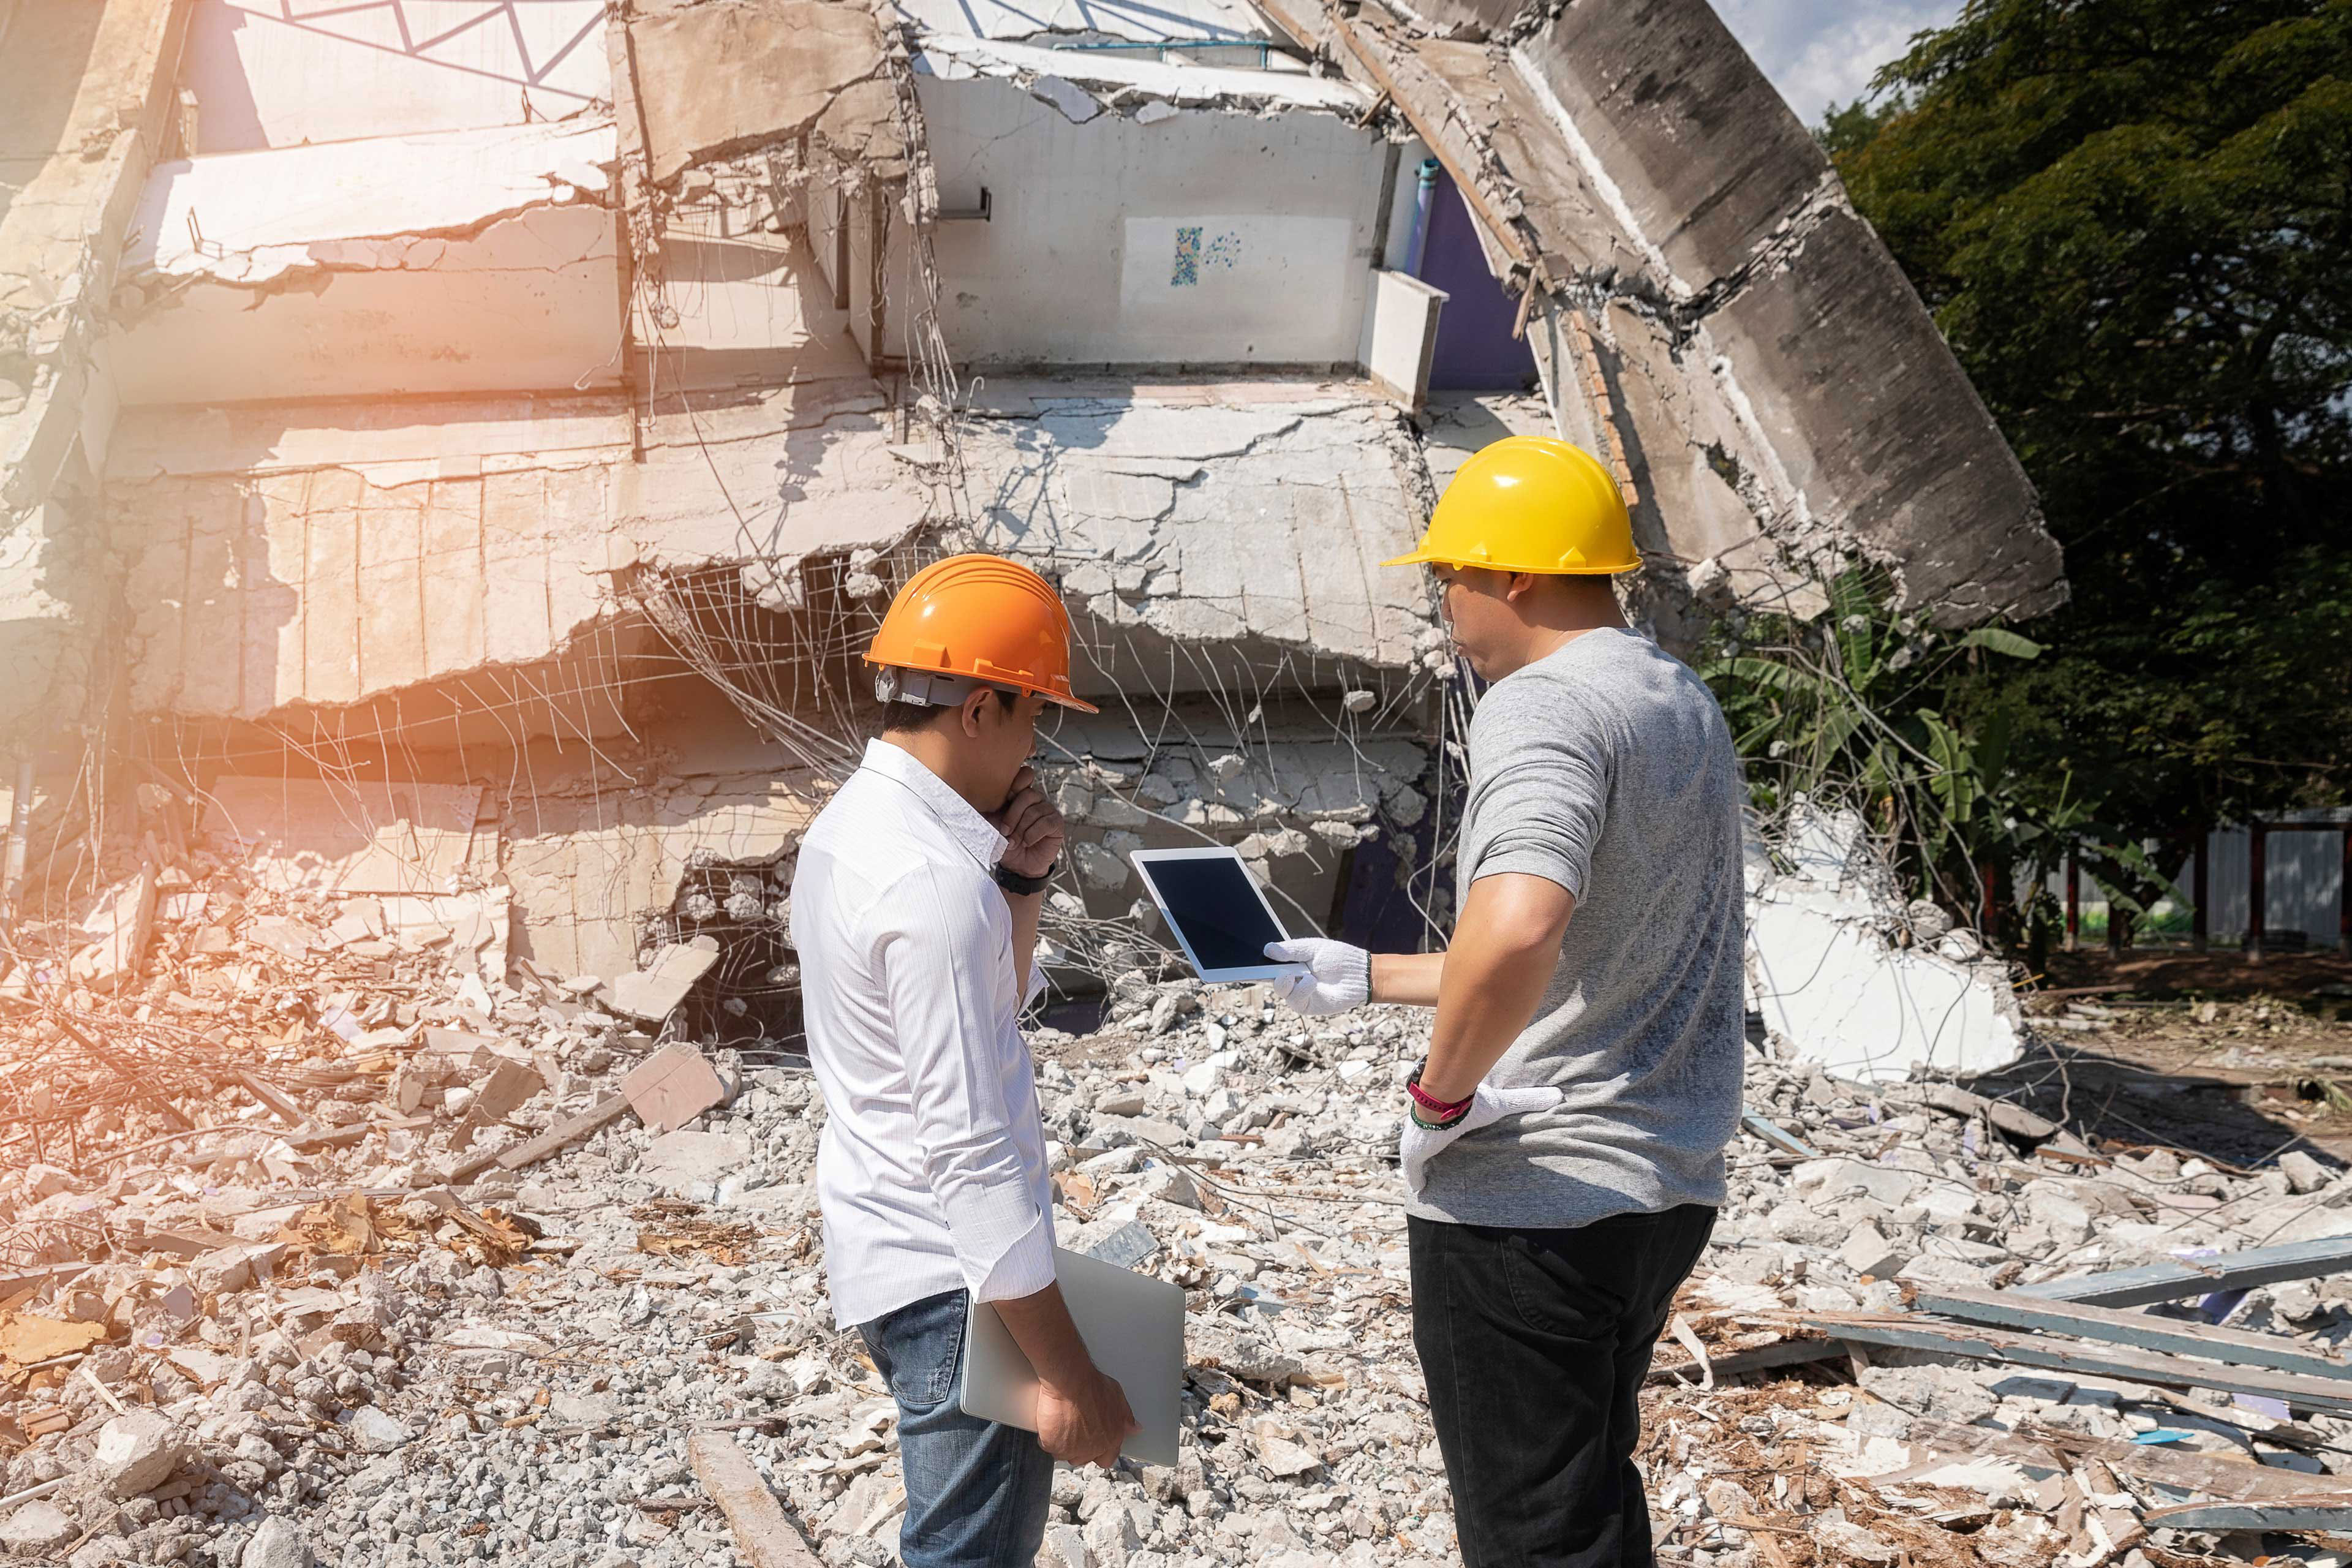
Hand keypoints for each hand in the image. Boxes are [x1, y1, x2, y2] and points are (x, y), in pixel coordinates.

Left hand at [989, 766, 1065, 879]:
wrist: (1018, 865)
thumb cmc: (1004, 843)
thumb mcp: (990, 824)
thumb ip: (983, 809)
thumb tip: (964, 798)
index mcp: (1019, 794)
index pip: (1024, 775)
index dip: (1017, 782)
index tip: (1005, 798)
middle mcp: (1035, 799)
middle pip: (1027, 795)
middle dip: (1013, 816)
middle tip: (1005, 832)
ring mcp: (1047, 809)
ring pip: (1035, 811)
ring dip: (1021, 830)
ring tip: (1014, 842)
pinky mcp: (1056, 823)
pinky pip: (1045, 823)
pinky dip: (1032, 835)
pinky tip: (1027, 842)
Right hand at [1034, 1366, 1138, 1467]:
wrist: (1070, 1380)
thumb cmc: (1092, 1384)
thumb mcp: (1117, 1396)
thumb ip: (1126, 1416)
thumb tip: (1134, 1428)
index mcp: (1112, 1438)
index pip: (1107, 1459)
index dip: (1097, 1451)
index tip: (1091, 1442)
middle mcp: (1095, 1447)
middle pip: (1083, 1458)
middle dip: (1077, 1446)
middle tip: (1072, 1427)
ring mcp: (1074, 1449)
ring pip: (1065, 1454)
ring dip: (1062, 1443)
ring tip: (1061, 1422)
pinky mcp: (1055, 1446)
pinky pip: (1048, 1446)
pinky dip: (1047, 1436)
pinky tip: (1051, 1421)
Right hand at [1263, 938, 1369, 1014]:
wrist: (1360, 973)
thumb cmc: (1339, 958)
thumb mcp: (1313, 948)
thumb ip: (1290, 950)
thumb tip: (1267, 949)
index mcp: (1290, 963)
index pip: (1268, 964)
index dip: (1256, 963)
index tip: (1245, 959)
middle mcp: (1291, 979)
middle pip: (1268, 977)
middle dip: (1265, 971)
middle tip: (1266, 965)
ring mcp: (1298, 993)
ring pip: (1280, 989)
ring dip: (1287, 981)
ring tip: (1301, 973)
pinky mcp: (1307, 1006)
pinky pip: (1295, 999)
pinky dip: (1301, 988)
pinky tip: (1311, 980)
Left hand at [1399, 1083, 1564, 1198]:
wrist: (1444, 1103)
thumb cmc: (1469, 1103)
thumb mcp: (1501, 1104)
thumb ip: (1526, 1100)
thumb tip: (1559, 1095)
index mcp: (1445, 1120)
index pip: (1443, 1131)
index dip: (1445, 1138)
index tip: (1449, 1144)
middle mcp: (1428, 1129)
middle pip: (1428, 1146)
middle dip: (1430, 1154)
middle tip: (1440, 1168)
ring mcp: (1416, 1142)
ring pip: (1418, 1159)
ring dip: (1421, 1168)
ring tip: (1430, 1182)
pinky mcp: (1412, 1155)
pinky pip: (1413, 1172)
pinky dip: (1416, 1180)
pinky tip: (1419, 1191)